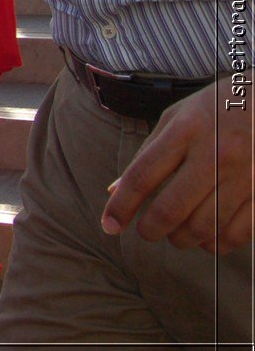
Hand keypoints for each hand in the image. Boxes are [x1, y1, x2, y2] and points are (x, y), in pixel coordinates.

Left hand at [102, 77, 252, 253]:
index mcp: (185, 131)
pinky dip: (217, 243)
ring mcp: (245, 176)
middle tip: (147, 232)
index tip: (109, 226)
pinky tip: (208, 237)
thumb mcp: (178, 117)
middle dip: (151, 229)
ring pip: (204, 227)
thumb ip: (147, 153)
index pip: (142, 177)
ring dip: (183, 239)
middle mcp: (215, 154)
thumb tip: (115, 190)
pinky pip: (237, 233)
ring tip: (177, 235)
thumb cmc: (219, 107)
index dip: (121, 207)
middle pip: (171, 209)